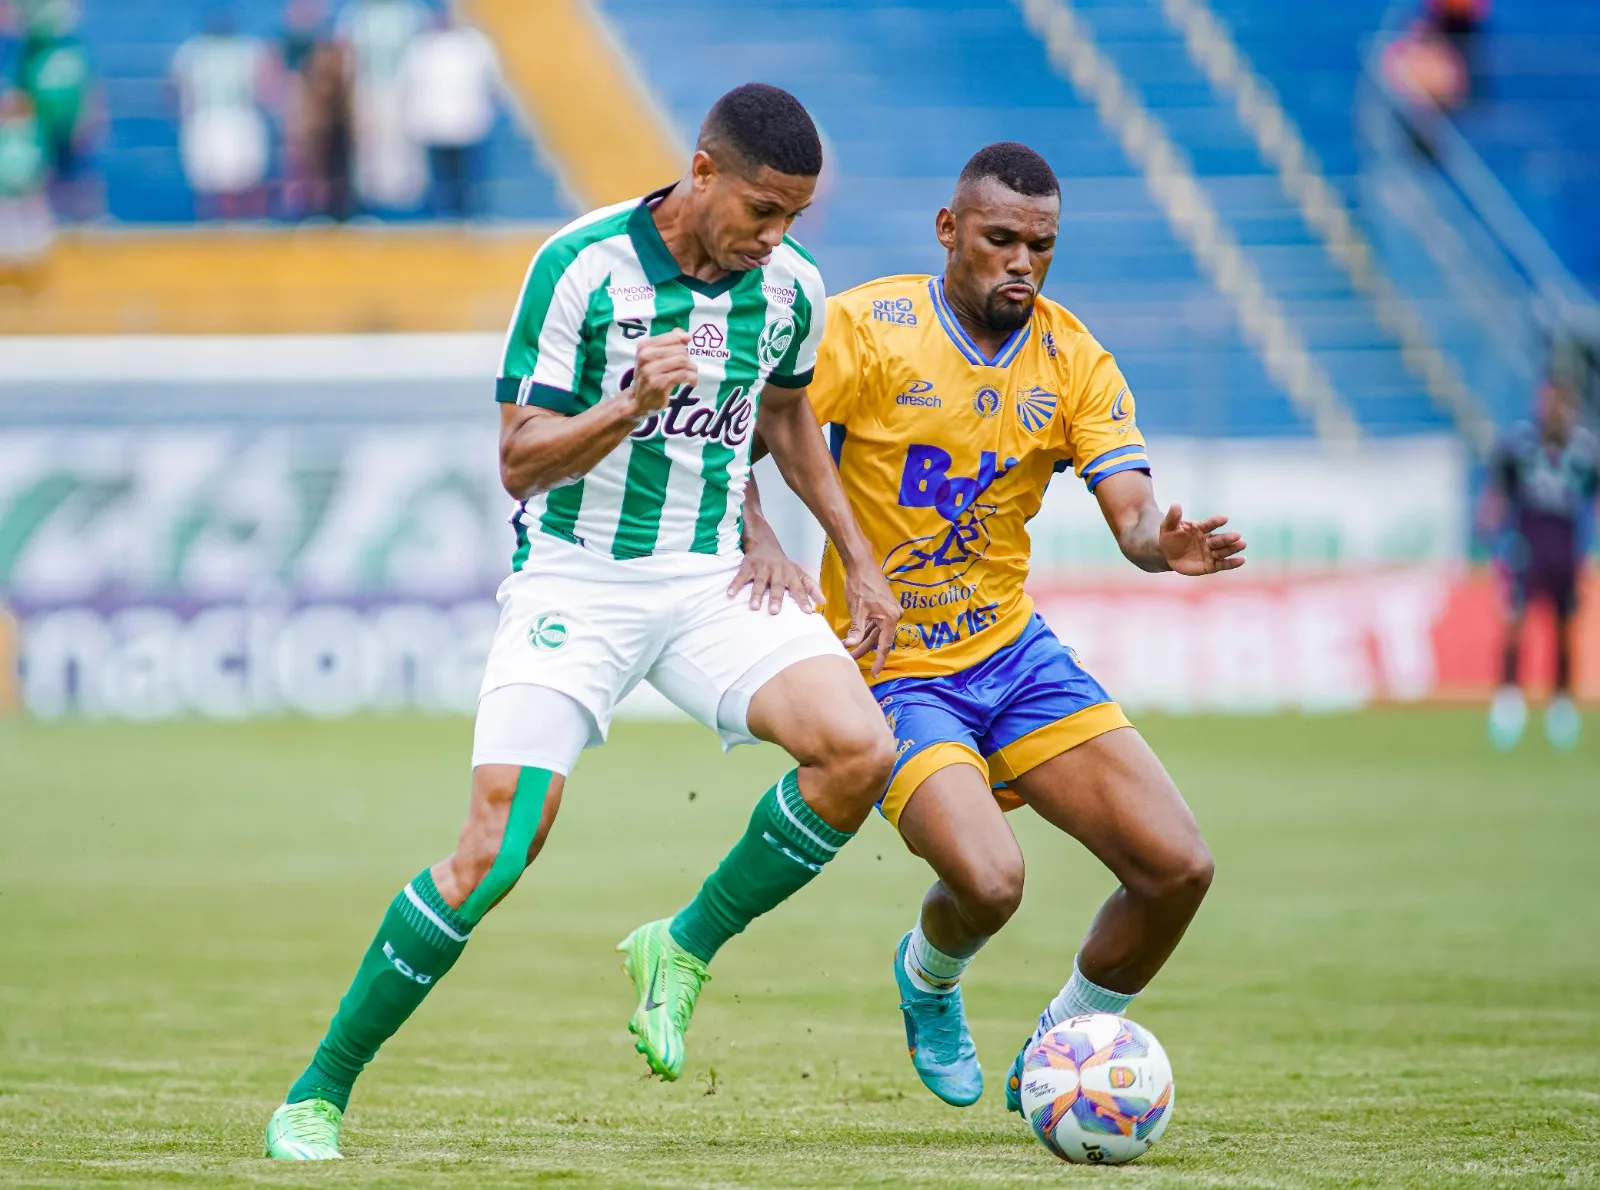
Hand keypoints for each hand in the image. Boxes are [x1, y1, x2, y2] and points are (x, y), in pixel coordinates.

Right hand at [621, 330, 695, 418]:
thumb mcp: (653, 356)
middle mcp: (645, 357)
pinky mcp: (660, 384)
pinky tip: (692, 382)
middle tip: (689, 367)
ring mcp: (651, 371)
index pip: (672, 338)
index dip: (683, 342)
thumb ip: (668, 343)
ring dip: (692, 368)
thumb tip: (686, 335)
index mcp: (644, 346)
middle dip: (688, 358)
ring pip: (683, 362)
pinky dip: (692, 378)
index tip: (687, 349)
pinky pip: (683, 375)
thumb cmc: (648, 376)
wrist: (637, 400)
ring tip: (692, 373)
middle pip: (680, 350)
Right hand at [729, 523, 822, 614]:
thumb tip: (823, 602)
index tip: (808, 612)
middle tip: (774, 611)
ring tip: (754, 607)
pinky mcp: (748, 565)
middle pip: (777, 585)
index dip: (804, 599)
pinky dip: (735, 584)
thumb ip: (811, 588)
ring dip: (756, 594)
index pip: (799, 588)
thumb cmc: (784, 566)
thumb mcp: (799, 574)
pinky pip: (741, 576)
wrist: (765, 543)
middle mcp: (778, 570)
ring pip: (759, 581)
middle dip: (776, 598)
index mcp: (791, 573)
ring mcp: (762, 567)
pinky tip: (730, 594)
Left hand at [842, 563, 900, 677]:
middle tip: (851, 658)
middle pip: (878, 639)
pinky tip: (854, 636)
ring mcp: (889, 610)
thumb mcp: (857, 610)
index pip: (884, 645)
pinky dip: (865, 630)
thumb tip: (852, 645)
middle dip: (864, 649)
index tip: (874, 672)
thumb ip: (857, 630)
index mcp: (890, 618)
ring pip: (875, 631)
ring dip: (863, 640)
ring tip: (849, 649)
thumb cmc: (860, 585)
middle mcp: (894, 615)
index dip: (878, 660)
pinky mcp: (883, 606)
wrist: (861, 563)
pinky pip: (875, 623)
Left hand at [1158, 503, 1246, 575]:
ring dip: (1232, 548)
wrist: (1167, 554)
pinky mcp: (1211, 565)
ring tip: (1242, 544)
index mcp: (1200, 529)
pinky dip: (1232, 563)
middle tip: (1237, 535)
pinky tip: (1242, 560)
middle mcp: (1208, 540)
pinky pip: (1222, 564)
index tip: (1224, 518)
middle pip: (1219, 539)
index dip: (1216, 521)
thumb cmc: (1170, 537)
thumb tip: (1175, 504)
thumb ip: (1173, 517)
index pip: (1210, 524)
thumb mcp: (1167, 526)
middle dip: (1227, 538)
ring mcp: (1210, 553)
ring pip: (1223, 551)